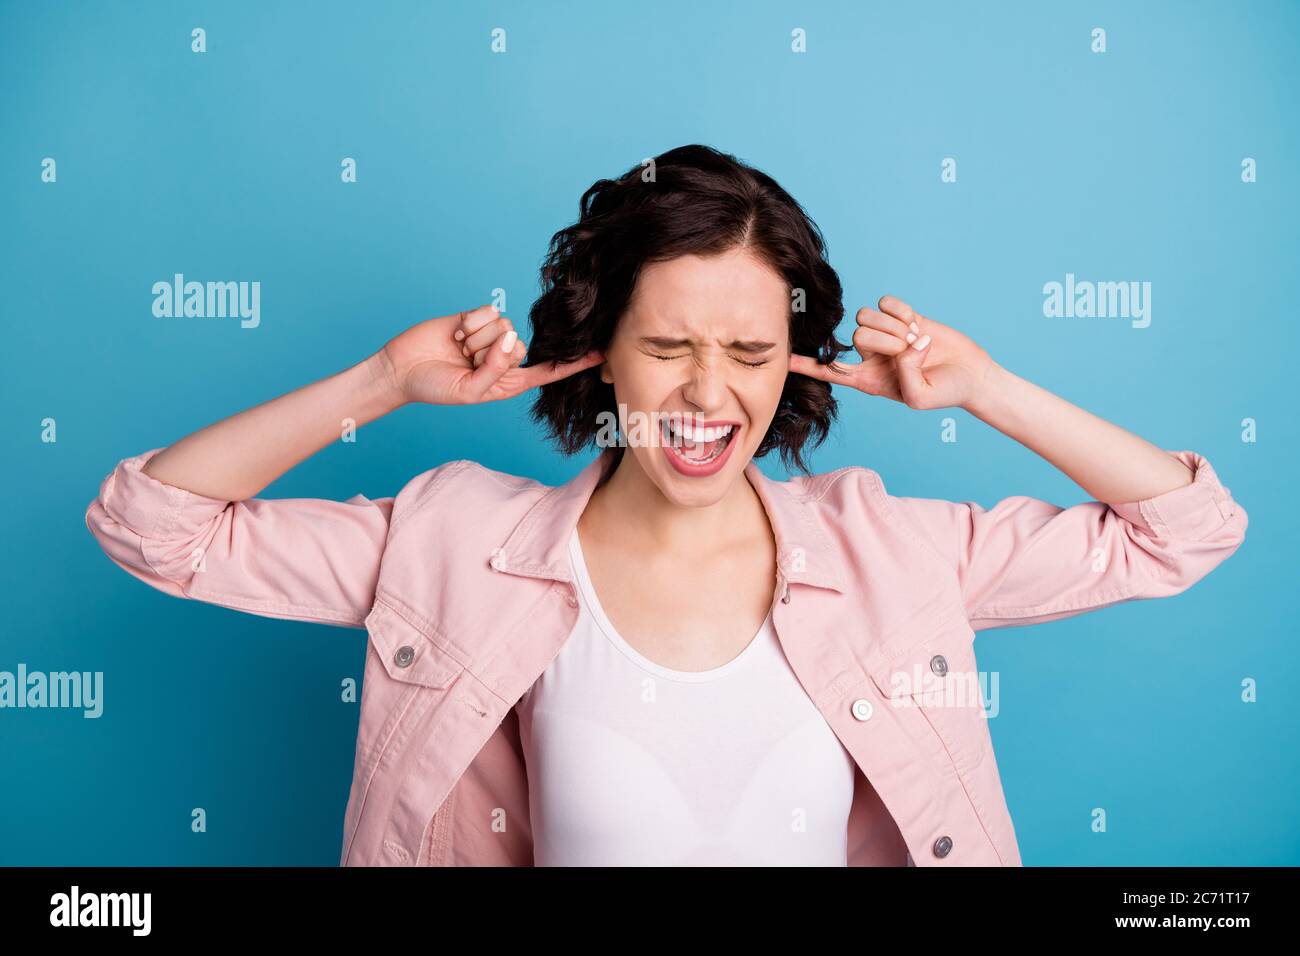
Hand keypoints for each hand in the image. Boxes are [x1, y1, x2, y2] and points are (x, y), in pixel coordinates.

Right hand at [378, 304, 604, 405]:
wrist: (402, 368)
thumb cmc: (435, 387)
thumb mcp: (470, 391)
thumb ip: (494, 370)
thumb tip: (511, 338)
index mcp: (509, 381)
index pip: (547, 371)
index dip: (573, 364)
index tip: (599, 355)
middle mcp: (505, 356)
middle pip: (522, 345)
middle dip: (492, 353)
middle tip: (467, 362)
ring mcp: (491, 335)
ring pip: (505, 326)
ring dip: (477, 339)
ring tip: (458, 350)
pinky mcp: (476, 317)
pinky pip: (488, 312)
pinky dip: (469, 324)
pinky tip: (455, 334)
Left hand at [789, 296, 993, 409]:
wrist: (970, 374)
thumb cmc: (944, 392)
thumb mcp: (920, 398)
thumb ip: (905, 377)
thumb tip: (902, 347)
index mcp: (867, 379)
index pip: (829, 372)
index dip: (806, 365)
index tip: (782, 360)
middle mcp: (871, 355)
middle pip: (857, 335)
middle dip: (888, 342)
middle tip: (911, 353)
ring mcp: (885, 333)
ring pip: (869, 316)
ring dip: (898, 328)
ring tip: (917, 343)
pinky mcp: (901, 315)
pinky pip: (887, 303)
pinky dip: (903, 312)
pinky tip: (917, 324)